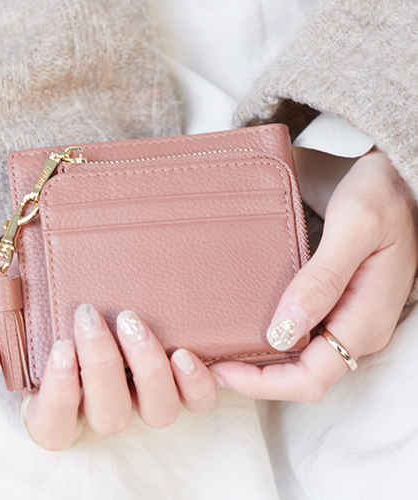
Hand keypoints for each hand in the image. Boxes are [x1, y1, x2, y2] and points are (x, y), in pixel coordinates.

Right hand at [0, 256, 215, 449]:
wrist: (68, 243)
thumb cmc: (28, 276)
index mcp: (57, 389)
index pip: (53, 426)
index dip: (59, 398)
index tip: (60, 347)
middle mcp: (103, 394)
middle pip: (110, 417)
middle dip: (102, 369)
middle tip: (91, 317)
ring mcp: (142, 384)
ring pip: (157, 412)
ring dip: (149, 374)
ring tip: (136, 325)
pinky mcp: (177, 368)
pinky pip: (197, 398)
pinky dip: (198, 384)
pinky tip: (186, 353)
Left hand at [210, 150, 417, 402]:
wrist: (402, 182)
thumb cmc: (383, 197)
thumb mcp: (354, 228)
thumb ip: (322, 281)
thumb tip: (282, 333)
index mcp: (363, 322)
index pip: (310, 378)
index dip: (263, 382)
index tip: (221, 369)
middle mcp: (357, 331)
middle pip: (303, 377)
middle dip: (257, 379)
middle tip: (211, 362)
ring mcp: (350, 321)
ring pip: (303, 361)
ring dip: (262, 364)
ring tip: (222, 348)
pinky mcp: (340, 307)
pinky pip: (306, 339)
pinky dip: (274, 342)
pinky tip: (249, 326)